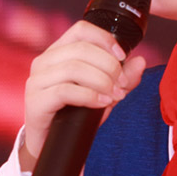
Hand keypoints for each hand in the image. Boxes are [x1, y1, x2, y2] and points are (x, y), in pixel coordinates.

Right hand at [20, 20, 146, 171]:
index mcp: (58, 52)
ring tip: (115, 96)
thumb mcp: (104, 93)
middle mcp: (44, 61)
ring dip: (102, 81)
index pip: (81, 29)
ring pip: (74, 68)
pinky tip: (102, 103)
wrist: (51, 145)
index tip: (123, 56)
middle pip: (82, 49)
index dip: (105, 39)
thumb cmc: (75, 115)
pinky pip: (65, 91)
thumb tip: (141, 61)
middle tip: (123, 85)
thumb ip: (123, 78)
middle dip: (110, 66)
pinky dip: (89, 96)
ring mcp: (37, 80)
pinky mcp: (35, 101)